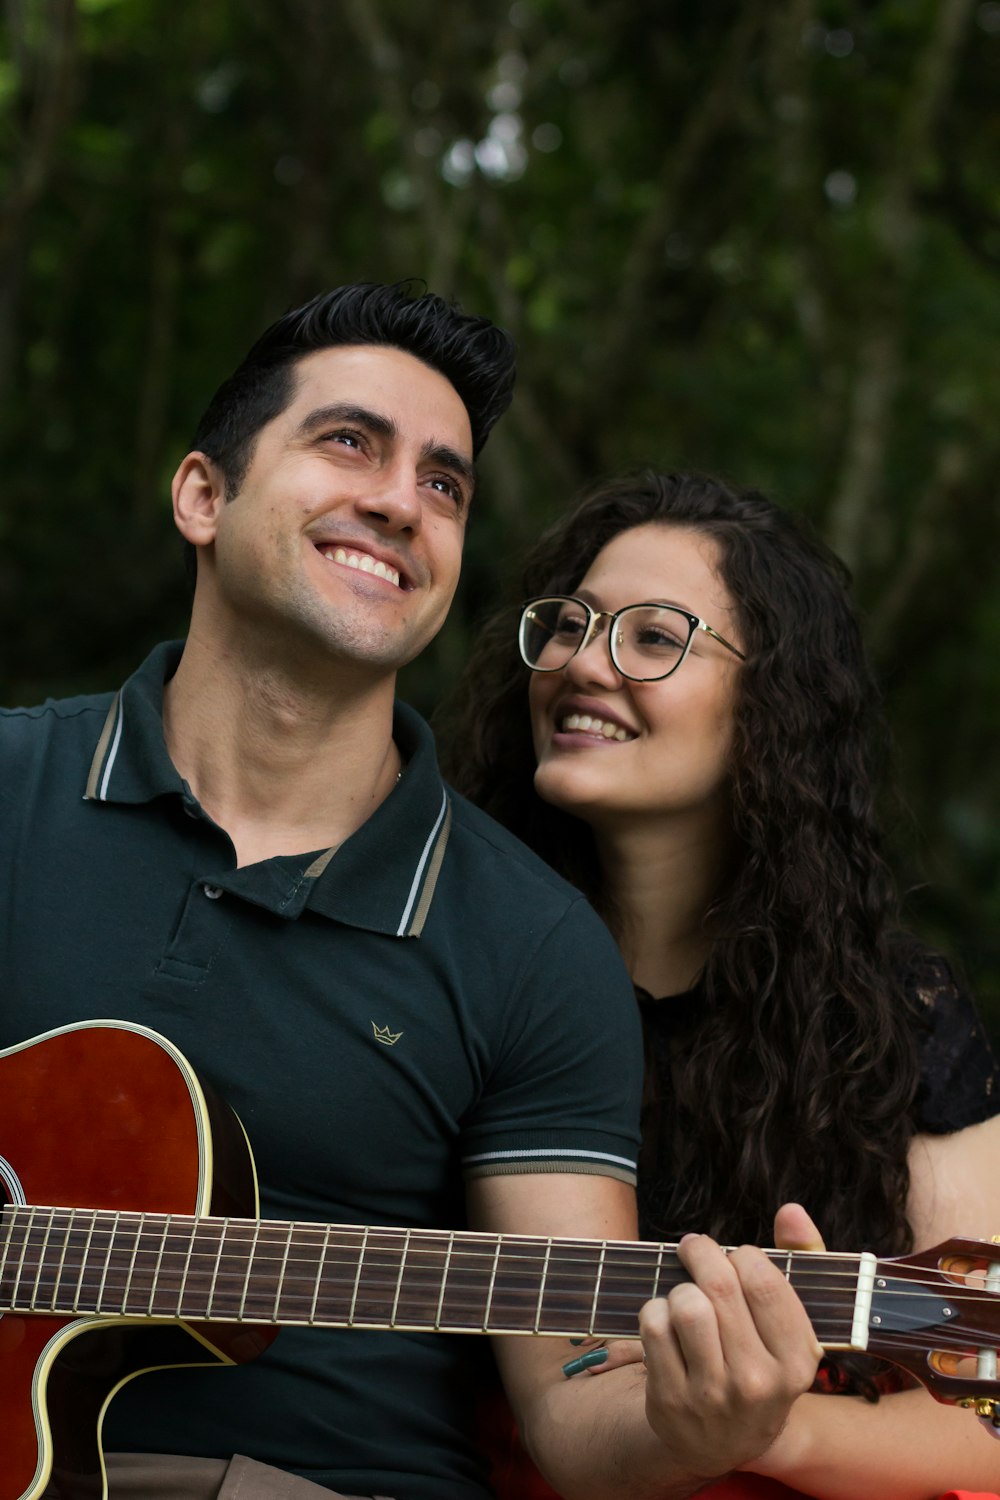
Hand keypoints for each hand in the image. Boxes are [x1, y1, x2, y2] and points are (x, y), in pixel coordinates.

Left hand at [563, 1206, 826, 1484]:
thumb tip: (791, 1210)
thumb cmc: (760, 1363)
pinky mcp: (670, 1398)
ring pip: (684, 1303)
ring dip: (679, 1287)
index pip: (763, 1281)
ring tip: (686, 1297)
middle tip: (693, 1248)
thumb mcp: (791, 1325)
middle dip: (700, 1253)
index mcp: (798, 1361)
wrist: (720, 1443)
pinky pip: (653, 1324)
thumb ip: (800, 1259)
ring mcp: (713, 1394)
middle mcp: (759, 1382)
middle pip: (718, 1285)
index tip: (734, 1257)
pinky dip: (655, 1310)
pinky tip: (668, 1324)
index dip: (741, 1256)